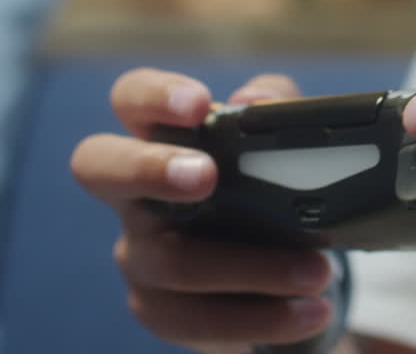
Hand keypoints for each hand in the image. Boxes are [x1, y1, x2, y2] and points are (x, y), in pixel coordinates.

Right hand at [70, 70, 336, 353]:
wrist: (283, 267)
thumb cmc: (270, 183)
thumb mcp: (284, 138)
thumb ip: (278, 106)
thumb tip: (260, 101)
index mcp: (162, 137)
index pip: (131, 98)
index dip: (153, 95)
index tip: (199, 103)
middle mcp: (136, 193)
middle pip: (98, 166)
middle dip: (148, 168)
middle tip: (206, 176)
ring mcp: (141, 254)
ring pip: (169, 261)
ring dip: (250, 266)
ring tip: (317, 271)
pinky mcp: (162, 310)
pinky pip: (194, 321)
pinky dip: (260, 318)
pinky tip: (307, 312)